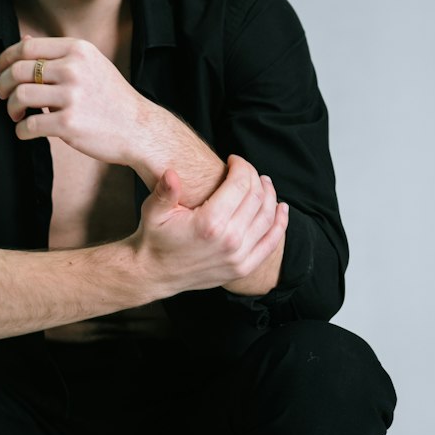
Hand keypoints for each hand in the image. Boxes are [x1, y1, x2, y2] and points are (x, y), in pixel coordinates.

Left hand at [0, 35, 147, 163]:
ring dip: (10, 108)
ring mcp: (72, 96)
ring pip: (19, 96)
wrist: (138, 128)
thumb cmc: (112, 98)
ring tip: (16, 115)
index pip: (27, 47)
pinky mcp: (68, 123)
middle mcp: (74, 69)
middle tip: (4, 96)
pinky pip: (29, 125)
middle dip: (3, 85)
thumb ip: (58, 54)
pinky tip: (26, 132)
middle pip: (18, 70)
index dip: (5, 58)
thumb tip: (24, 40)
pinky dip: (21, 131)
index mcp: (78, 50)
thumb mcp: (91, 64)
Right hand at [131, 154, 288, 294]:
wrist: (154, 274)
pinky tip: (281, 209)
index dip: (241, 166)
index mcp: (210, 223)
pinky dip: (280, 224)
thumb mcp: (153, 211)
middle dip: (255, 177)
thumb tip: (171, 173)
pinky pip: (271, 243)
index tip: (234, 160)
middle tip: (247, 171)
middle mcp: (229, 240)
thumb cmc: (154, 238)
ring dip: (270, 195)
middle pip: (257, 197)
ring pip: (268, 217)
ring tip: (264, 183)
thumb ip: (164, 191)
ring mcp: (238, 257)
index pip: (240, 184)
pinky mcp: (242, 268)